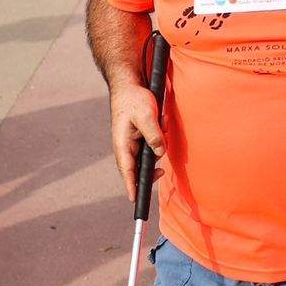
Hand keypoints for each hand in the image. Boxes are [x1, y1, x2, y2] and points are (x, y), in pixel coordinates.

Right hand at [108, 81, 165, 204]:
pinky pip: (149, 145)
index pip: (127, 171)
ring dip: (155, 154)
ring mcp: (132, 141)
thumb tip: (160, 153)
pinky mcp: (139, 135)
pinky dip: (157, 142)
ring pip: (145, 156)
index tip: (135, 200)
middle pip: (136, 168)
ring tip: (162, 139)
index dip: (131, 186)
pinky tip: (163, 128)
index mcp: (122, 144)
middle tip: (161, 173)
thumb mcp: (146, 116)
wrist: (130, 85)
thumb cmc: (134, 100)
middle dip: (148, 173)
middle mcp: (125, 146)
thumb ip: (153, 135)